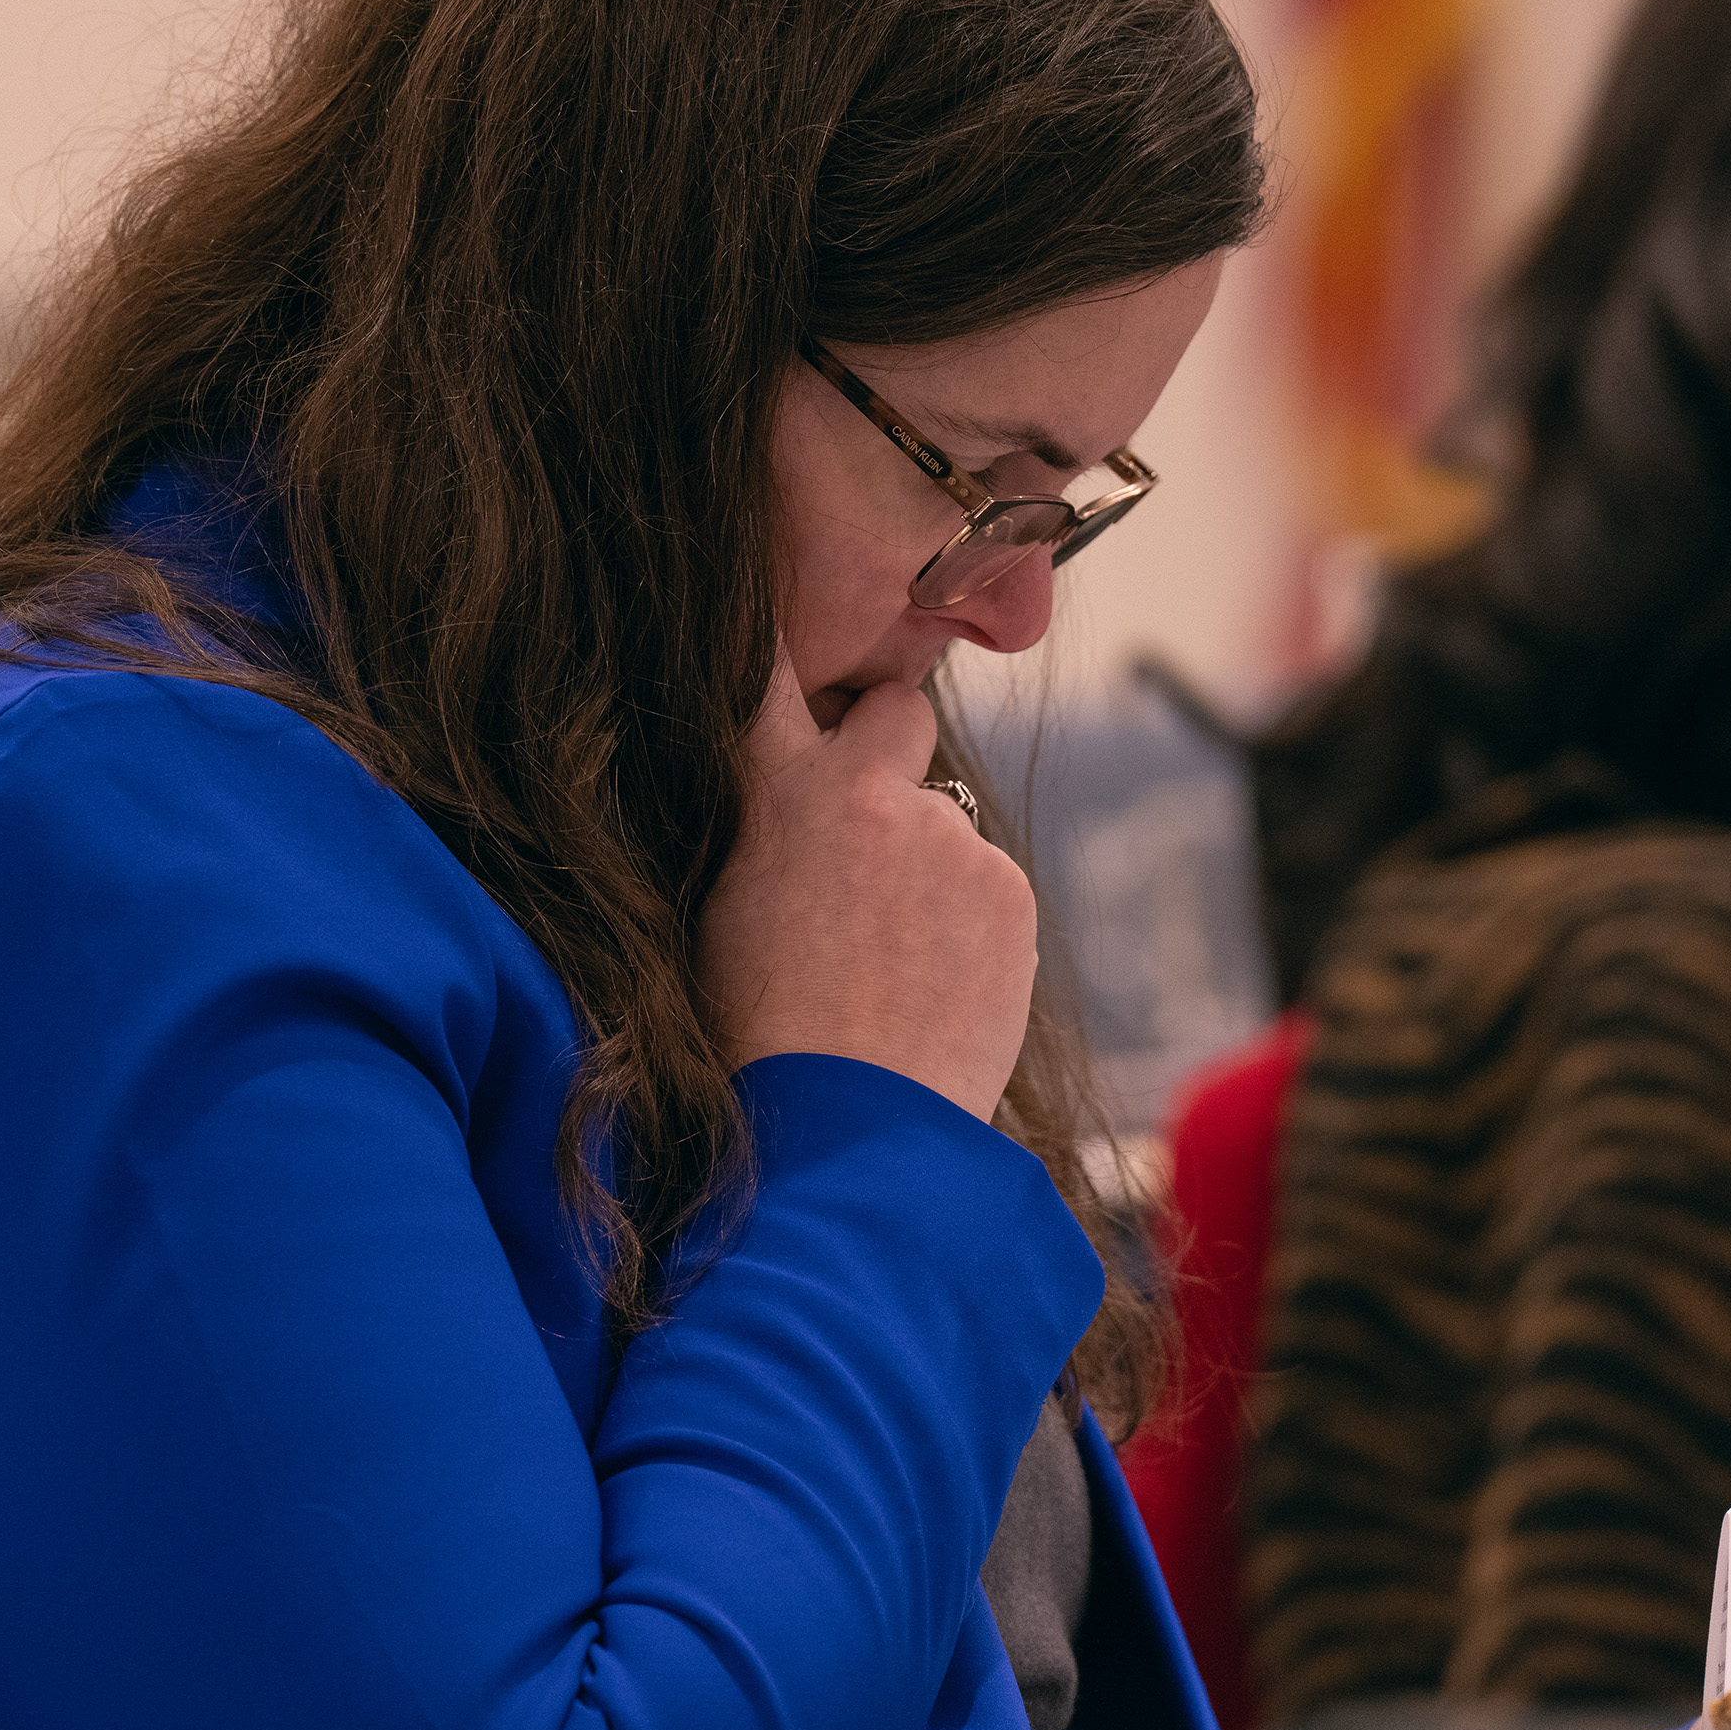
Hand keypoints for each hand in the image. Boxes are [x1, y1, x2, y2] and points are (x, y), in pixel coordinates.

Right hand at [696, 646, 1035, 1118]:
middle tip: (866, 828)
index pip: (770, 670)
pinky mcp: (1009, 891)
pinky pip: (985, 886)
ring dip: (927, 869)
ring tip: (890, 967)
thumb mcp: (721, 911)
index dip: (783, 638)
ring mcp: (954, 840)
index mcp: (782, 793)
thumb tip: (783, 796)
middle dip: (887, 746)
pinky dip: (967, 923)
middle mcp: (877, 796)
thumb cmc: (757, 1036)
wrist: (851, 1130)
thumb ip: (760, 829)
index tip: (785, 599)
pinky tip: (929, 988)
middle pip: (898, 713)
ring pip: (945, 826)